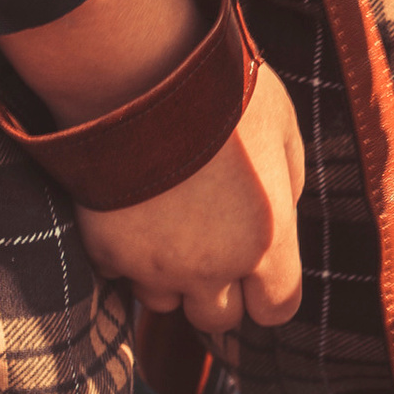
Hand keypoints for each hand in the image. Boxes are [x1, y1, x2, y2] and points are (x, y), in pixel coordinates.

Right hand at [78, 59, 305, 345]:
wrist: (138, 74)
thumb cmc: (221, 93)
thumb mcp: (283, 129)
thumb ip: (288, 184)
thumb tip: (284, 209)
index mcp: (268, 240)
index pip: (277, 310)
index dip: (269, 292)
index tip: (259, 269)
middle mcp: (213, 266)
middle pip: (217, 319)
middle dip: (218, 290)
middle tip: (210, 244)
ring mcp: (154, 264)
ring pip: (163, 302)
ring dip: (168, 277)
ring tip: (167, 223)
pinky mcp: (106, 251)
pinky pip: (118, 274)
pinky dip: (124, 254)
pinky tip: (130, 210)